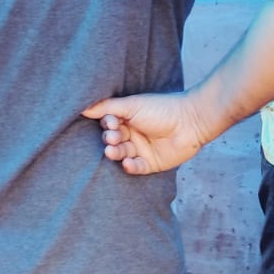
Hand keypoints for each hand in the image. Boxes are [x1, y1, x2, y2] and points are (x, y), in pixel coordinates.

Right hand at [82, 92, 209, 174]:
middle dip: (110, 140)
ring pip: (122, 155)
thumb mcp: (132, 105)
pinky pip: (135, 168)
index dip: (107, 125)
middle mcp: (134, 135)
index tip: (111, 123)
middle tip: (112, 138)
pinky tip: (127, 162)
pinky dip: (130, 166)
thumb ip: (107, 107)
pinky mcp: (151, 164)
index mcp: (128, 119)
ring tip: (113, 150)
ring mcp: (142, 150)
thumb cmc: (161, 109)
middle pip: (114, 141)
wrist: (190, 121)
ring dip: (116, 153)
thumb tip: (83, 108)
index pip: (109, 125)